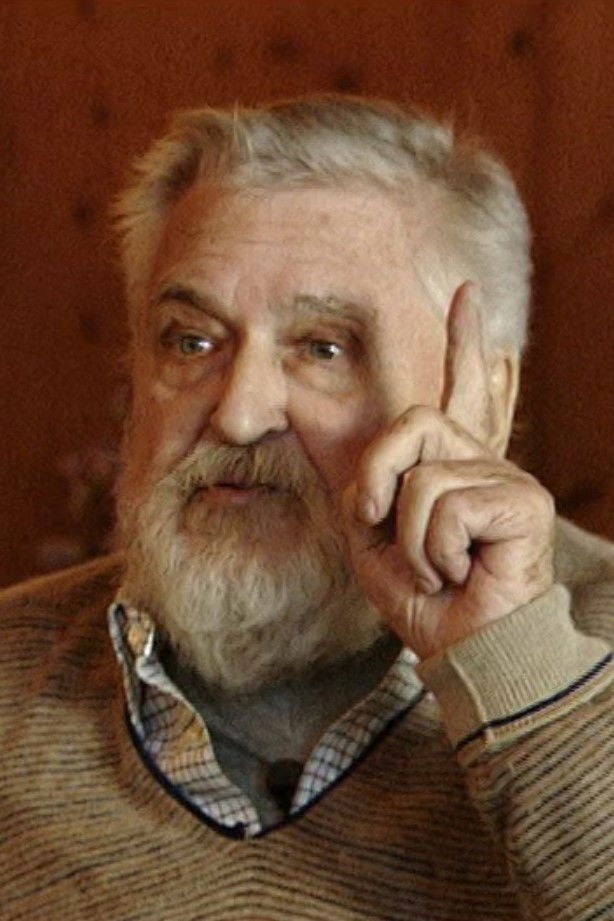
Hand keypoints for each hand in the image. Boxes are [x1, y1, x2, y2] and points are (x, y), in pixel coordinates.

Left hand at [343, 284, 554, 659]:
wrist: (461, 648)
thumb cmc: (423, 597)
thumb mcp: (374, 534)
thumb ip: (369, 482)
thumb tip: (353, 450)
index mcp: (454, 467)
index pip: (462, 392)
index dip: (463, 343)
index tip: (465, 293)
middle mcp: (485, 462)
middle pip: (413, 421)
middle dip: (377, 475)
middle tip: (380, 525)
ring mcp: (507, 479)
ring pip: (421, 476)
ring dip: (409, 539)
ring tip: (437, 569)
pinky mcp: (522, 502)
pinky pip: (445, 505)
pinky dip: (434, 551)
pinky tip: (460, 571)